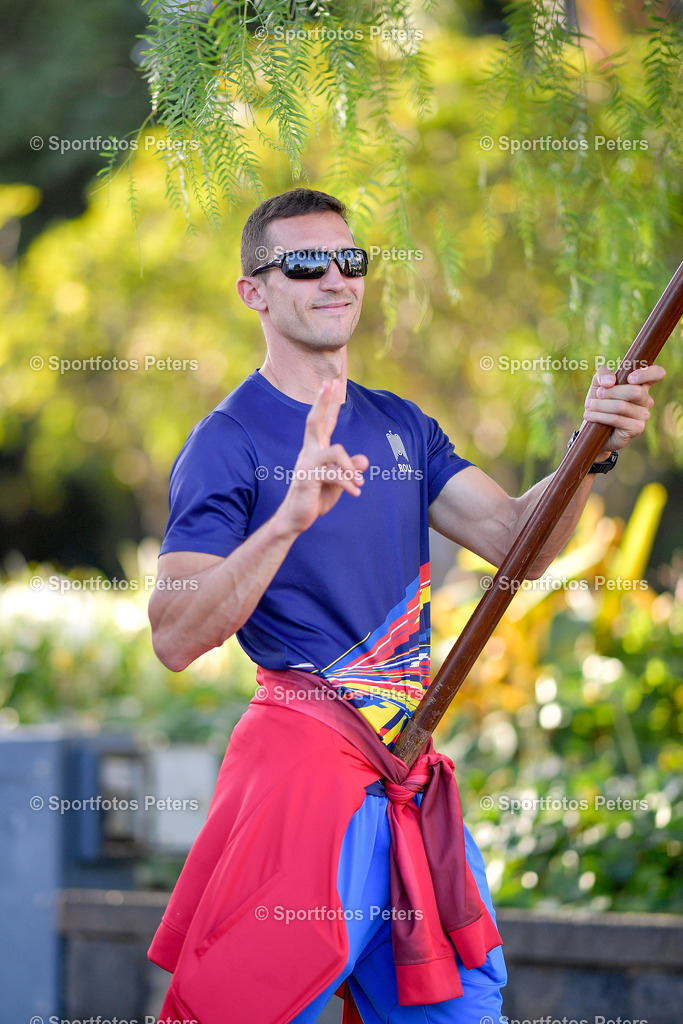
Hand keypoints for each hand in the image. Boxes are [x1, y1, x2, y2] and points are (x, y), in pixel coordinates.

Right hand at [277, 380, 368, 534]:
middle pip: (314, 421)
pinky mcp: (308, 478)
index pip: (323, 422)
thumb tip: (364, 460)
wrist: (296, 519)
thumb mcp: (339, 482)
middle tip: (329, 382)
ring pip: (336, 451)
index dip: (328, 403)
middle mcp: (309, 452)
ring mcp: (306, 464)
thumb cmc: (316, 498)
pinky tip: (356, 493)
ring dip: (351, 466)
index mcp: (315, 450)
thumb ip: (350, 469)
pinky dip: (348, 483)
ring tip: (359, 483)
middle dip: (323, 402)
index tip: (330, 382)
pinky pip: (334, 474)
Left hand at [583, 363, 665, 458]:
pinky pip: (617, 419)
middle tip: (597, 394)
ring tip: (589, 406)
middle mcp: (646, 399)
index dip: (646, 373)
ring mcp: (644, 415)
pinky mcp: (637, 428)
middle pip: (635, 391)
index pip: (657, 373)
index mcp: (642, 385)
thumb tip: (610, 382)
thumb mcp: (598, 383)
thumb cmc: (599, 402)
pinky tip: (590, 416)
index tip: (630, 378)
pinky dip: (600, 416)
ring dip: (601, 405)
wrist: (593, 427)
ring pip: (622, 406)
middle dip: (611, 392)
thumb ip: (603, 374)